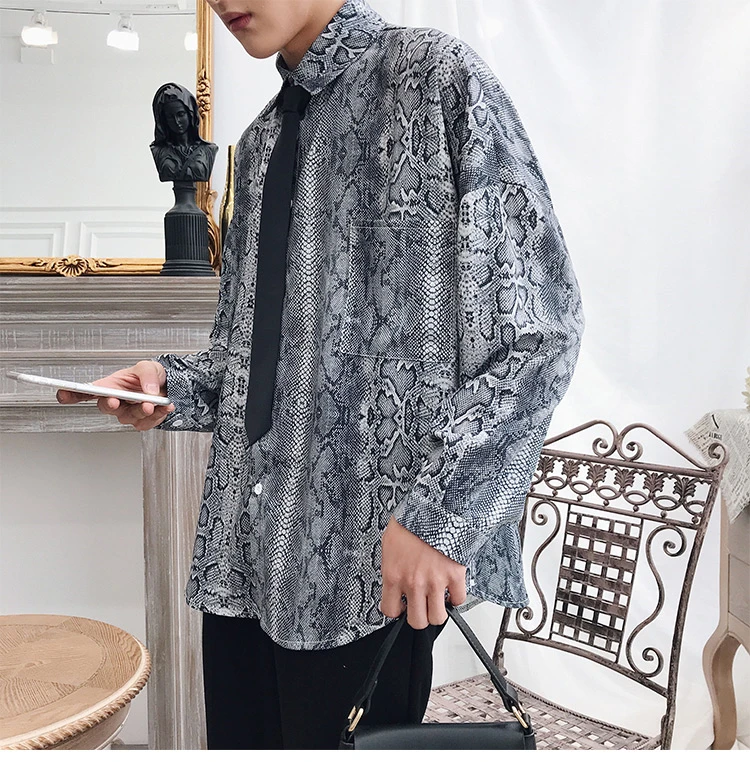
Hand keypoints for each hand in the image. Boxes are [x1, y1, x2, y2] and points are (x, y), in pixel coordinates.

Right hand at [56, 360, 174, 430]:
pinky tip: (165, 406)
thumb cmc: (152, 376)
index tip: (62, 394)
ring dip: (141, 410)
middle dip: (109, 404)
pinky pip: (146, 423)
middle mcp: (116, 401)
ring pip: (129, 416)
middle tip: (115, 400)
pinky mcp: (141, 422)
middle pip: (105, 406)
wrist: (170, 387)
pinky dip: (158, 414)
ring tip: (151, 403)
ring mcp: (128, 413)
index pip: (87, 391)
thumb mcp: (149, 367)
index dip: (72, 394)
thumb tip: (148, 389)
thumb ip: (147, 374)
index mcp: (110, 386)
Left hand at [379, 515, 466, 628]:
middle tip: (421, 606)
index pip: (390, 610)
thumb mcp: (390, 542)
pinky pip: (459, 600)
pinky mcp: (455, 575)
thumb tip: (393, 579)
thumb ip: (391, 565)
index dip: (396, 610)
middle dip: (419, 616)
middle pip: (417, 621)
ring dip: (437, 611)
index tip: (401, 606)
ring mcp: (435, 581)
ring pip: (438, 618)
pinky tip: (451, 588)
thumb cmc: (412, 520)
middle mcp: (413, 583)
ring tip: (437, 600)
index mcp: (393, 574)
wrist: (435, 505)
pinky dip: (456, 597)